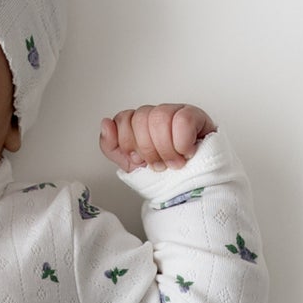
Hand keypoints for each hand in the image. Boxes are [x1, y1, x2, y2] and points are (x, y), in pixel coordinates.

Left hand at [99, 105, 217, 172]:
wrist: (193, 190)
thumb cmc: (165, 177)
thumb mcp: (131, 166)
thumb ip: (112, 146)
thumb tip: (105, 124)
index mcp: (140, 124)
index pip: (124, 118)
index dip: (129, 142)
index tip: (139, 160)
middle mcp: (157, 115)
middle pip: (141, 118)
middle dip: (148, 149)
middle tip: (158, 165)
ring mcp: (176, 113)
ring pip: (160, 116)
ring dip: (165, 148)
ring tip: (174, 162)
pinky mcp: (196, 116)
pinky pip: (183, 119)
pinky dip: (182, 142)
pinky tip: (186, 152)